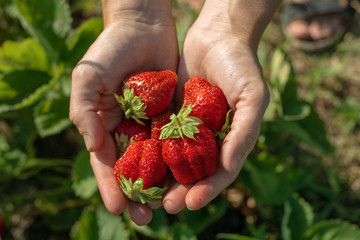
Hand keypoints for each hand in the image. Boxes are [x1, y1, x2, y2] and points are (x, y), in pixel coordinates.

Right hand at [69, 0, 177, 224]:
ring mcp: (152, 123)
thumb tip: (93, 146)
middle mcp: (129, 129)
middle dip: (138, 193)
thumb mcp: (88, 76)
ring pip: (158, 160)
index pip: (107, 163)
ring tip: (169, 204)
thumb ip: (83, 110)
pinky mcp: (173, 114)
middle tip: (146, 217)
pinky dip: (181, 159)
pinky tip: (188, 175)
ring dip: (162, 183)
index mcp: (106, 125)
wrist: (143, 26)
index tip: (118, 207)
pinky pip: (178, 140)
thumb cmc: (110, 49)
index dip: (110, 185)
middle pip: (134, 168)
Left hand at [162, 0, 278, 212]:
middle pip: (195, 172)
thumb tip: (230, 166)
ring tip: (148, 195)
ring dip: (163, 178)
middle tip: (165, 207)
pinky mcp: (172, 115)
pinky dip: (151, 152)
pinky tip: (137, 164)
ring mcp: (189, 128)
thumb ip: (244, 131)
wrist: (217, 36)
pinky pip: (160, 136)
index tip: (191, 203)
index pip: (220, 172)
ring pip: (174, 159)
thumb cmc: (240, 65)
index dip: (208, 190)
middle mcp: (210, 139)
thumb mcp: (252, 96)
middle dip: (181, 191)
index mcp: (231, 140)